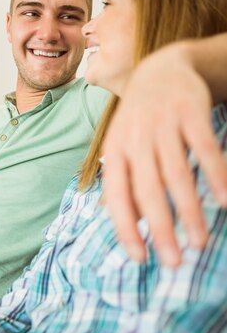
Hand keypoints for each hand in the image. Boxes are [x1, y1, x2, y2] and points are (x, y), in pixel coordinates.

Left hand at [102, 46, 226, 265]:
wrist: (161, 69)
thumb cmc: (140, 121)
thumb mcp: (122, 146)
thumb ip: (123, 182)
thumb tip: (126, 226)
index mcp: (116, 151)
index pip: (117, 197)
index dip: (126, 230)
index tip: (141, 260)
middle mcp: (136, 138)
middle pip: (148, 191)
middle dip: (161, 230)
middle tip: (175, 262)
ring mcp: (163, 124)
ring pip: (176, 175)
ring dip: (190, 212)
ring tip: (201, 243)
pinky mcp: (189, 112)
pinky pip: (204, 148)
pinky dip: (215, 174)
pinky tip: (226, 200)